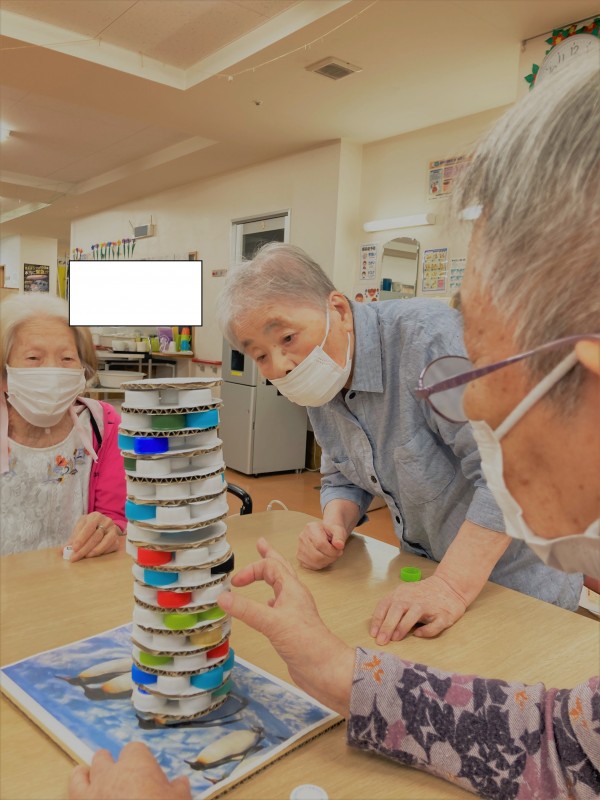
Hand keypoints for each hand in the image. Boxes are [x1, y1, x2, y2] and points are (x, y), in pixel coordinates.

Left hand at [65, 512, 120, 561]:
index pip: (88, 527)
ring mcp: (113, 529)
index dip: (81, 538)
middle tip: (75, 557)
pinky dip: (103, 551)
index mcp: (95, 516)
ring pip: (105, 541)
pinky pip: (111, 546)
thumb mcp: (80, 529)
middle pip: (96, 536)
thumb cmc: (89, 528)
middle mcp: (106, 521)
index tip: (73, 548)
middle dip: (84, 548)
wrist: (104, 527)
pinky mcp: (117, 538)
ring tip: (85, 557)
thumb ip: (73, 538)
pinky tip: (94, 555)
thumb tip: (62, 550)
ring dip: (94, 550)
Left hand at [69, 742, 190, 799]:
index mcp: (137, 764)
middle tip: (119, 778)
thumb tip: (181, 782)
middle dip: (109, 764)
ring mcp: (92, 791)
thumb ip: (178, 789)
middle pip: (103, 757)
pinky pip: (73, 791)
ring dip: (87, 775)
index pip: (135, 749)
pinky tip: (83, 794)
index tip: (146, 772)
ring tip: (93, 780)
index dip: (139, 760)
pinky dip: (78, 791)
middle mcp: (111, 773)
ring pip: (81, 773)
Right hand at [218, 538, 353, 714]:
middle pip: (281, 569)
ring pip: (281, 586)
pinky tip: (267, 605)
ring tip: (263, 571)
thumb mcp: (271, 623)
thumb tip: (223, 597)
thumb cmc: (306, 643)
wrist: (324, 669)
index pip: (270, 566)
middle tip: (261, 544)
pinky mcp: (292, 627)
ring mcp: (294, 611)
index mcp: (292, 589)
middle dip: (269, 556)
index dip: (251, 570)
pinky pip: (279, 605)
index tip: (235, 583)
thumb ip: (246, 609)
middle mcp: (294, 597)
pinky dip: (270, 600)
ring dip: (270, 576)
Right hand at [297, 520, 348, 569]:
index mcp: (311, 528)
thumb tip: (339, 545)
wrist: (325, 533)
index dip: (332, 551)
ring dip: (326, 562)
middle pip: (316, 555)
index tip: (339, 551)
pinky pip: (311, 566)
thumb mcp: (338, 531)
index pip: (320, 544)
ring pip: (314, 562)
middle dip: (330, 558)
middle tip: (336, 554)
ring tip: (330, 555)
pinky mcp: (300, 557)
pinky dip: (320, 565)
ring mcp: (300, 547)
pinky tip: (324, 558)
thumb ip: (340, 537)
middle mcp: (302, 537)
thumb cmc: (331, 532)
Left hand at [370, 575, 467, 644]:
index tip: (374, 634)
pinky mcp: (443, 614)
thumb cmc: (422, 595)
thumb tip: (379, 630)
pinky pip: (435, 623)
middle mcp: (413, 598)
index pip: (385, 605)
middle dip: (388, 625)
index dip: (378, 620)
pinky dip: (427, 630)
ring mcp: (429, 606)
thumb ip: (392, 608)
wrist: (449, 586)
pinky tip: (419, 635)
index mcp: (401, 594)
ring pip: (414, 613)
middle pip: (397, 608)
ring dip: (403, 626)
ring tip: (396, 639)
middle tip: (381, 641)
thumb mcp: (404, 596)